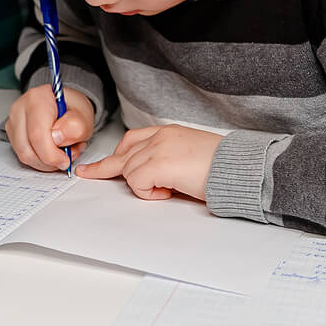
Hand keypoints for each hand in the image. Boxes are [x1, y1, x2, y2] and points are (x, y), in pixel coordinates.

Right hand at [5, 86, 94, 171]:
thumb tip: (57, 138)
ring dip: (45, 162)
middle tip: (66, 158)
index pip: (37, 134)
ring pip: (24, 155)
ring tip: (61, 152)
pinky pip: (23, 156)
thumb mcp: (85, 116)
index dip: (51, 155)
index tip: (66, 160)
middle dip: (49, 161)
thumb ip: (76, 127)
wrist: (67, 106)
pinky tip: (52, 151)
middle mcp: (20, 108)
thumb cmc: (73, 109)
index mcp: (38, 98)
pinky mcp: (12, 133)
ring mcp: (13, 121)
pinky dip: (39, 160)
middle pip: (27, 148)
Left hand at [75, 125, 221, 200]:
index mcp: (169, 132)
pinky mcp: (158, 164)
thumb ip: (168, 161)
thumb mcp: (190, 158)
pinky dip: (148, 193)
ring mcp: (158, 148)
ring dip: (143, 186)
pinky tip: (169, 193)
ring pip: (128, 170)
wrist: (239, 170)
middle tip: (86, 173)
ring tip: (169, 190)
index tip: (99, 163)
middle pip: (122, 154)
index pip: (133, 139)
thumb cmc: (222, 168)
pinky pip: (137, 183)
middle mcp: (161, 136)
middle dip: (104, 168)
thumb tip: (154, 180)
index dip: (117, 154)